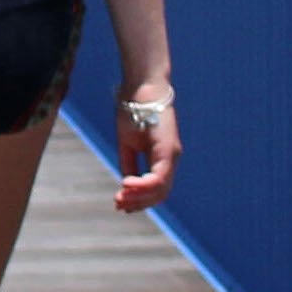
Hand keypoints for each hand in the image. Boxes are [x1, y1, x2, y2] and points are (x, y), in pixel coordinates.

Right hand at [111, 82, 176, 213]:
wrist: (140, 87)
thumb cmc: (133, 111)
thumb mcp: (127, 143)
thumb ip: (129, 163)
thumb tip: (127, 185)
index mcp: (161, 158)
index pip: (155, 188)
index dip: (139, 200)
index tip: (120, 204)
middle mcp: (171, 159)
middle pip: (160, 194)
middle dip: (139, 203)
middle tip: (118, 205)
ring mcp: (172, 155)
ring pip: (161, 189)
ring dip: (140, 197)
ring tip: (120, 197)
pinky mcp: (169, 150)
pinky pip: (159, 177)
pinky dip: (143, 185)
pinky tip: (126, 184)